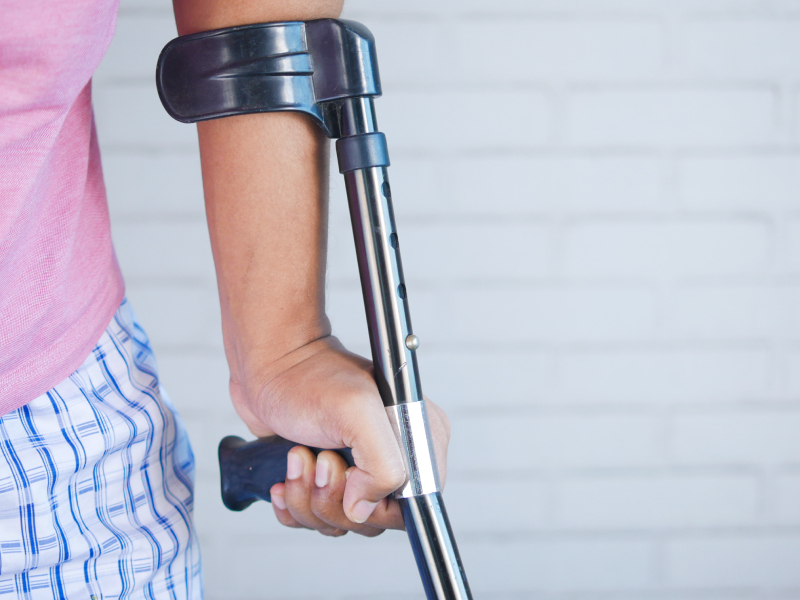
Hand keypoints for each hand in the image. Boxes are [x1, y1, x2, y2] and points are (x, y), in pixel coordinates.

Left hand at [229, 335, 449, 535]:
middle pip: (374, 519)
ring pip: (343, 522)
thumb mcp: (356, 412)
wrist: (269, 367)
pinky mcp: (330, 479)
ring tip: (298, 457)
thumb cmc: (310, 378)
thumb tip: (363, 510)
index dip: (375, 504)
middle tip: (319, 458)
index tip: (345, 473)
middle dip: (333, 498)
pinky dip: (294, 505)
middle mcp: (395, 457)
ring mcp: (362, 470)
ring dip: (308, 498)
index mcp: (418, 439)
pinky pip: (317, 520)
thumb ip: (381, 465)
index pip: (413, 504)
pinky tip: (287, 475)